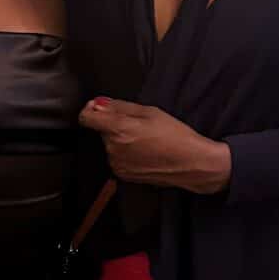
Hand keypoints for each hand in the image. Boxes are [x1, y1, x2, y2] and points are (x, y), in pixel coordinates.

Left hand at [79, 97, 231, 194]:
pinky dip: (126, 154)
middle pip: (102, 130)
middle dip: (115, 125)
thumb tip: (98, 104)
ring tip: (145, 141)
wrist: (191, 163)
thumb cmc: (175, 135)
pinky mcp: (123, 175)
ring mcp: (117, 164)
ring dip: (121, 140)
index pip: (86, 118)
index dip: (91, 109)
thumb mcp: (150, 112)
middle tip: (139, 126)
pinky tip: (145, 153)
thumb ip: (119, 107)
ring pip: (110, 145)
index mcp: (119, 129)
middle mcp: (113, 148)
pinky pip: (117, 158)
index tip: (100, 108)